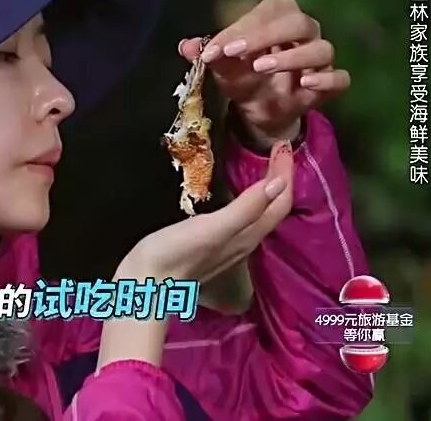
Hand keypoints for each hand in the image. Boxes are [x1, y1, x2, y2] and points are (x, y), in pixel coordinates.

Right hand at [98, 141, 293, 368]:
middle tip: (278, 149)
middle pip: (273, 208)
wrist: (145, 285)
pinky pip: (243, 218)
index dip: (286, 173)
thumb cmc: (174, 253)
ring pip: (260, 214)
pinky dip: (249, 199)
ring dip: (267, 188)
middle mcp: (244, 242)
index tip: (283, 144)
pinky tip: (236, 194)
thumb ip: (246, 207)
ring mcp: (228, 246)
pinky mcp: (211, 245)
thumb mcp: (212, 227)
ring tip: (265, 166)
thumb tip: (279, 182)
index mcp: (248, 235)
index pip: (279, 202)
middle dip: (280, 178)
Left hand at [179, 0, 349, 146]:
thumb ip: (208, 54)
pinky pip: (339, 78)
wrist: (258, 110)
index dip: (246, 26)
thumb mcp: (223, 66)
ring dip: (292, 57)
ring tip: (261, 67)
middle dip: (268, 36)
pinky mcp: (329, 85)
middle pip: (299, 22)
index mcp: (279, 18)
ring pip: (321, 48)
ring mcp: (319, 59)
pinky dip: (326, 80)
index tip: (218, 48)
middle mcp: (304, 33)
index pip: (270, 11)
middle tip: (238, 54)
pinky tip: (305, 84)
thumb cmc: (243, 76)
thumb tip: (186, 47)